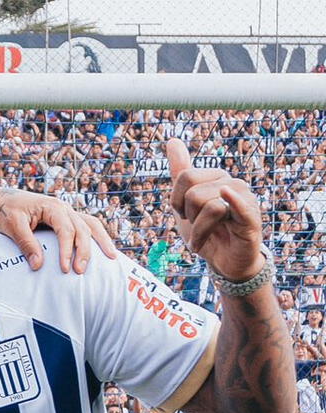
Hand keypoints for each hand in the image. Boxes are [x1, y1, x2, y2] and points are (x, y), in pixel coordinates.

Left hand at [0, 189, 116, 273]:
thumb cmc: (3, 211)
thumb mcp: (12, 226)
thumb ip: (26, 244)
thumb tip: (38, 265)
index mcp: (52, 207)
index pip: (66, 230)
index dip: (67, 250)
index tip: (65, 269)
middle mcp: (63, 208)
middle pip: (82, 229)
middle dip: (84, 251)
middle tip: (80, 271)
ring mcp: (66, 213)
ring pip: (90, 225)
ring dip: (101, 241)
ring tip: (112, 258)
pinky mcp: (64, 219)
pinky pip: (86, 226)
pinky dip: (96, 237)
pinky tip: (103, 250)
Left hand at [166, 139, 264, 280]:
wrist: (224, 261)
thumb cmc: (207, 230)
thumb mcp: (186, 201)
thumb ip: (180, 171)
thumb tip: (172, 140)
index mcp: (217, 178)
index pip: (185, 177)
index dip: (176, 201)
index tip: (184, 214)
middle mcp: (233, 184)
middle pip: (194, 193)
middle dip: (189, 217)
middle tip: (198, 227)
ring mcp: (245, 201)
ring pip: (209, 205)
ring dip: (198, 231)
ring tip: (205, 237)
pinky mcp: (252, 221)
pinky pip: (240, 207)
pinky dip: (232, 203)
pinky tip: (226, 199)